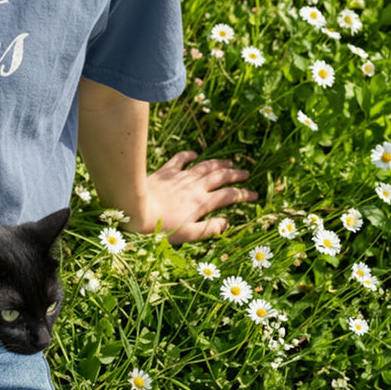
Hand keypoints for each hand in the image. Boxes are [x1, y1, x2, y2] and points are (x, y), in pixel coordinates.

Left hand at [127, 151, 257, 245]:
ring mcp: (181, 177)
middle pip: (221, 176)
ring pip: (205, 166)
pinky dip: (189, 155)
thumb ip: (209, 229)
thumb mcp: (188, 234)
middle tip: (247, 174)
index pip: (229, 196)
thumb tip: (227, 223)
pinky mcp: (166, 171)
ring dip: (219, 164)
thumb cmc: (161, 227)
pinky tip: (195, 154)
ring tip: (230, 163)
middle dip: (236, 175)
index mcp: (202, 202)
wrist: (135, 208)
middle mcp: (195, 186)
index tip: (254, 195)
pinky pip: (180, 159)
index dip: (244, 194)